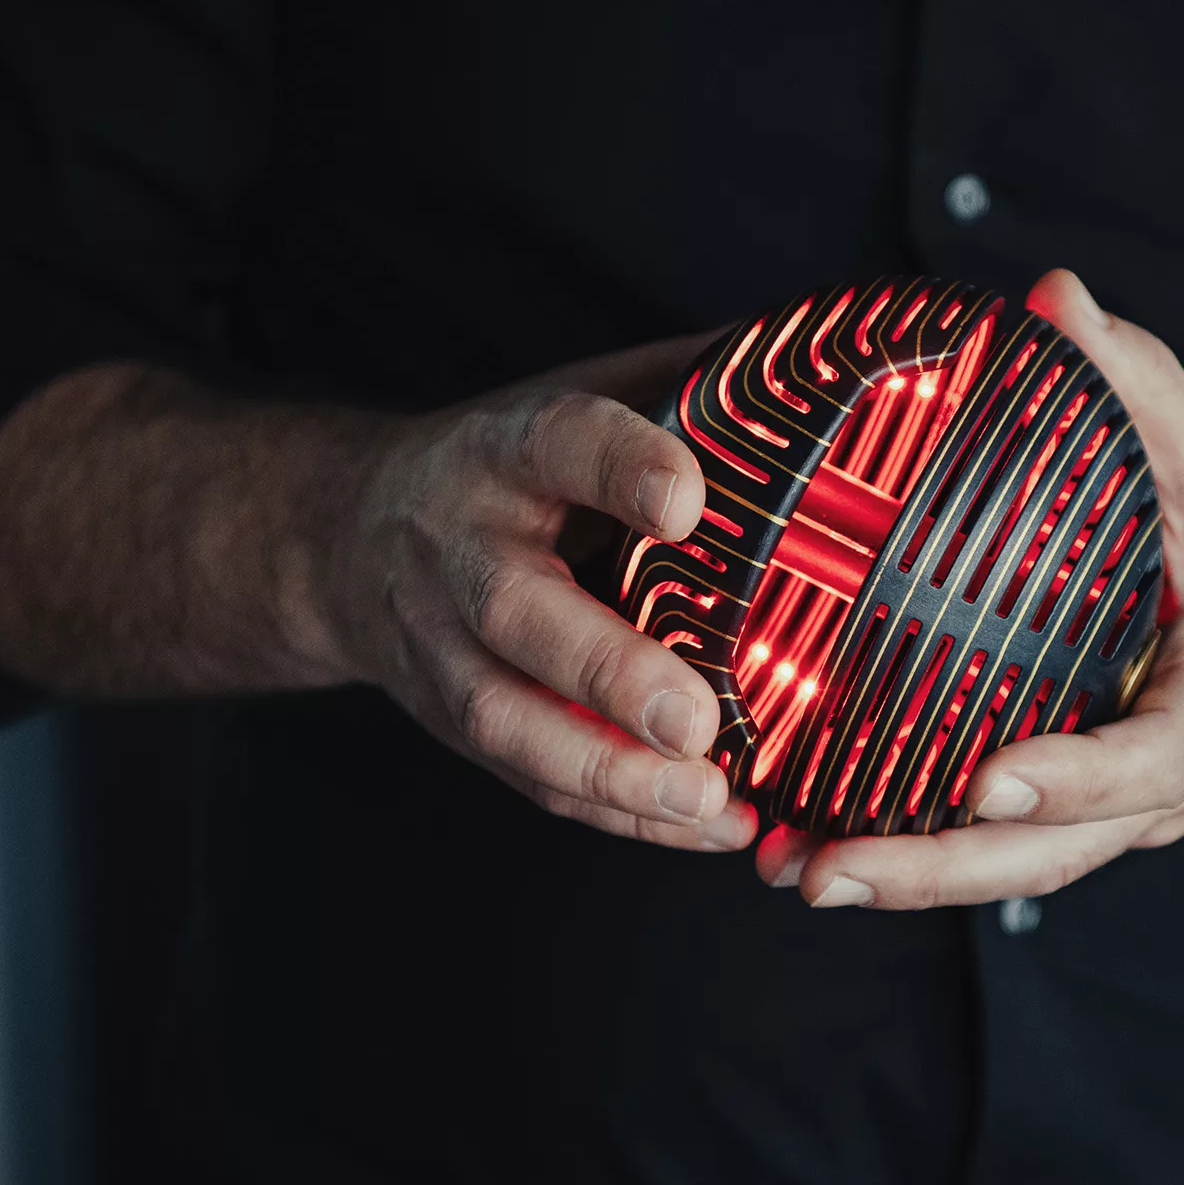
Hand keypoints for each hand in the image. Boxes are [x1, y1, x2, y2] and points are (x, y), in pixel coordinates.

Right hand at [317, 334, 757, 851]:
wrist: (347, 540)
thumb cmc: (512, 469)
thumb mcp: (581, 396)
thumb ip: (691, 386)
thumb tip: (836, 357)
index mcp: (504, 452)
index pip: (557, 444)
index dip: (617, 467)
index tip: (687, 501)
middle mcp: (459, 548)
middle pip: (517, 613)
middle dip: (605, 670)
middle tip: (694, 716)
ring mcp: (443, 647)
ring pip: (506, 717)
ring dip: (606, 770)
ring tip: (702, 797)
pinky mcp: (454, 722)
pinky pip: (528, 779)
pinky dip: (616, 815)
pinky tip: (702, 827)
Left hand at [757, 270, 1183, 910]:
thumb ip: (1138, 387)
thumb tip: (1050, 299)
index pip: (1153, 755)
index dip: (1075, 777)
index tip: (987, 780)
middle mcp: (1176, 777)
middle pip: (1059, 848)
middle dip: (942, 868)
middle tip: (829, 867)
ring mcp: (1136, 813)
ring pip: (1028, 867)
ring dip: (915, 883)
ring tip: (797, 875)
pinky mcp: (1099, 821)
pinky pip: (1016, 852)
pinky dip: (929, 861)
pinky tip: (824, 854)